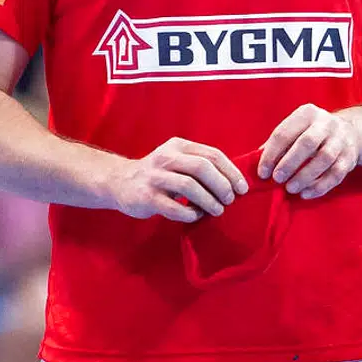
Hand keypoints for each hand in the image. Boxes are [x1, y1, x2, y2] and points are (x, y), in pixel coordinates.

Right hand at [106, 137, 248, 222]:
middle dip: (222, 185)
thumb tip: (235, 182)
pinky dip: (191, 213)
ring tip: (217, 210)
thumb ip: (200, 164)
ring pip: (189, 186)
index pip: (212, 154)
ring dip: (209, 201)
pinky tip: (196, 215)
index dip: (231, 172)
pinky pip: (175, 207)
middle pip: (202, 168)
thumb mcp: (177, 160)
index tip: (242, 188)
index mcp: (178, 146)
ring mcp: (155, 177)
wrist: (119, 182)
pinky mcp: (147, 197)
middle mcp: (166, 157)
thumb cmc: (158, 174)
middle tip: (230, 200)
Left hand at [258, 105, 360, 198]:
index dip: (271, 154)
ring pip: (324, 159)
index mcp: (307, 113)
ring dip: (305, 176)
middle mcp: (326, 123)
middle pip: (307, 143)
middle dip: (289, 163)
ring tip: (290, 188)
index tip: (263, 172)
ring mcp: (341, 140)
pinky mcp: (350, 157)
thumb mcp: (294, 129)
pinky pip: (336, 174)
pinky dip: (320, 186)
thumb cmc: (310, 133)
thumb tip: (256, 162)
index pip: (285, 133)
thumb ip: (276, 144)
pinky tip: (306, 194)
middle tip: (277, 179)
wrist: (348, 132)